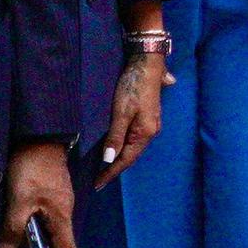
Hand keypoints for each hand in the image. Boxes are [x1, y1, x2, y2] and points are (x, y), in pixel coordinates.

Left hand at [1, 139, 76, 247]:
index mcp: (61, 216)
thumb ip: (14, 228)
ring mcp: (60, 199)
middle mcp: (64, 210)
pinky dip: (38, 228)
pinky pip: (48, 216)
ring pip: (53, 229)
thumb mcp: (20, 201)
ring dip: (41, 243)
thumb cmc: (31, 169)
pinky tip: (23, 227)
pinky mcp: (52, 190)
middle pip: (60, 241)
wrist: (40, 137)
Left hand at [104, 33, 169, 170]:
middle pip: (130, 155)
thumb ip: (115, 136)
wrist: (147, 63)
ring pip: (132, 147)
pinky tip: (115, 147)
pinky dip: (123, 146)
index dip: (110, 172)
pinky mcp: (147, 115)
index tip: (97, 184)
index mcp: (145, 133)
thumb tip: (109, 159)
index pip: (125, 160)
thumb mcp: (121, 112)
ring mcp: (150, 124)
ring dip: (119, 157)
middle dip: (114, 168)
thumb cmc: (133, 86)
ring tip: (104, 167)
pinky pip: (133, 138)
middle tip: (97, 178)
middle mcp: (150, 131)